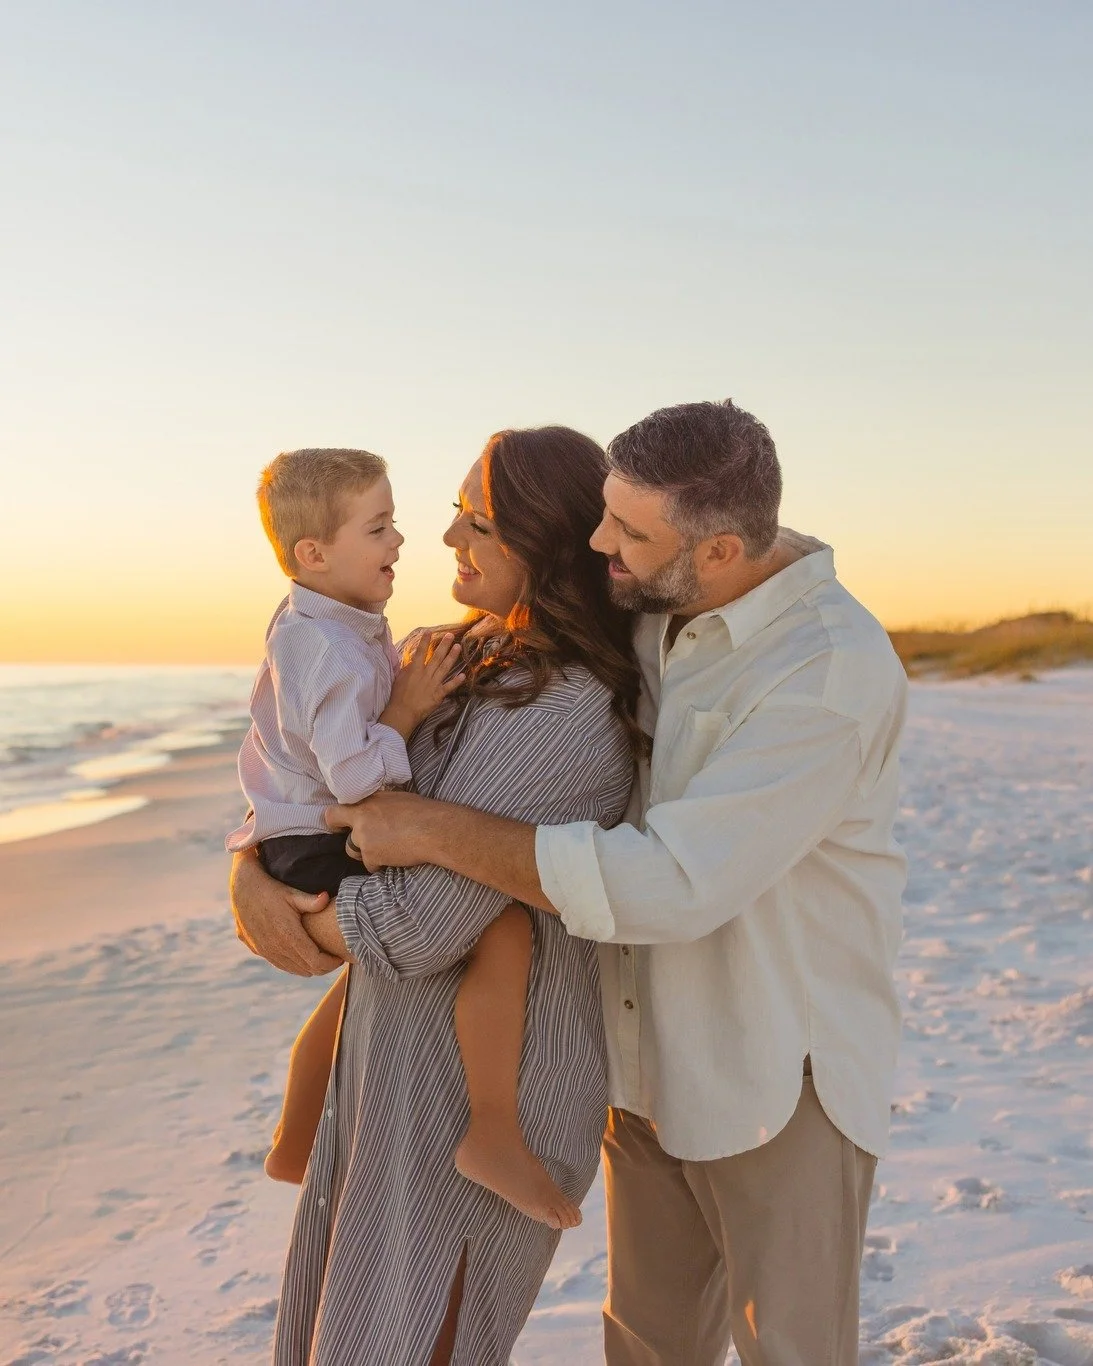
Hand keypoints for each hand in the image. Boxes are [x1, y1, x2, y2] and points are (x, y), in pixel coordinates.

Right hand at [230, 848, 344, 975]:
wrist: (242, 888)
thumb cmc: (271, 889)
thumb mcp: (292, 894)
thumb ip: (312, 901)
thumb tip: (327, 898)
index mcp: (289, 936)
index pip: (316, 962)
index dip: (331, 963)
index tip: (340, 957)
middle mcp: (276, 948)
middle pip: (307, 969)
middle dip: (323, 966)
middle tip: (333, 957)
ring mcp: (265, 951)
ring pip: (293, 969)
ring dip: (308, 966)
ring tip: (320, 956)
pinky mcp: (257, 949)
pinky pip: (280, 964)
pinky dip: (293, 964)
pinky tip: (300, 954)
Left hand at [325, 790, 435, 870]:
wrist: (433, 828)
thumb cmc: (423, 811)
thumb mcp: (397, 799)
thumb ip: (380, 805)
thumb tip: (378, 809)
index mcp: (367, 802)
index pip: (335, 811)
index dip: (336, 821)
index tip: (341, 826)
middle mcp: (361, 818)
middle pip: (342, 835)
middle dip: (354, 842)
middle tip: (369, 843)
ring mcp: (363, 838)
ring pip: (355, 852)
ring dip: (368, 854)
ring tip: (390, 850)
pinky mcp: (371, 855)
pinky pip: (371, 865)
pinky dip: (382, 864)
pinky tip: (397, 858)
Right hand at [380, 632, 464, 739]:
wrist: (403, 712)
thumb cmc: (398, 696)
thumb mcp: (399, 679)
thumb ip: (407, 669)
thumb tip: (413, 661)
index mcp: (414, 670)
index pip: (420, 652)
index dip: (425, 641)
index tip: (430, 631)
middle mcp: (425, 675)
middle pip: (436, 657)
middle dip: (443, 645)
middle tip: (450, 635)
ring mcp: (433, 684)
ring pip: (444, 668)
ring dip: (452, 657)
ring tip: (458, 647)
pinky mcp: (438, 694)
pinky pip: (449, 687)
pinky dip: (456, 682)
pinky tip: (463, 675)